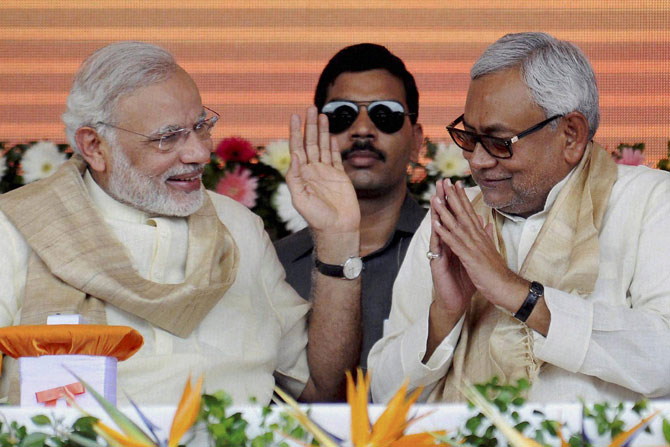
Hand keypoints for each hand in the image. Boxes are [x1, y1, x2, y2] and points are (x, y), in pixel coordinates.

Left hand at [285, 107, 359, 235]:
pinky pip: (335, 157)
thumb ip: (295, 178)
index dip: (295, 131)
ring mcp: (326, 173)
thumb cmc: (317, 218)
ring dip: (321, 131)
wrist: (337, 229)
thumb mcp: (300, 199)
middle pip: (310, 142)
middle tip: (310, 108)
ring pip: (323, 146)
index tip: (295, 116)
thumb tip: (294, 155)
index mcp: (301, 174)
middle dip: (310, 125)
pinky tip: (330, 135)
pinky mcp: (339, 176)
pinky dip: (333, 145)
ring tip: (322, 114)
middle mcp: (312, 171)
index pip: (296, 148)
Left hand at [432, 179, 526, 307]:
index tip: (456, 184)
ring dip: (445, 211)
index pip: (470, 212)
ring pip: (456, 224)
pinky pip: (454, 242)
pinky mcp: (469, 257)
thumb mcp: (492, 250)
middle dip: (453, 197)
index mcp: (481, 235)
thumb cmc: (498, 271)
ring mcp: (473, 246)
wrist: (506, 287)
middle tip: (444, 181)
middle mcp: (477, 236)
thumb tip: (485, 223)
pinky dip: (444, 232)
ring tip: (435, 198)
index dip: (462, 197)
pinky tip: (435, 224)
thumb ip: (487, 236)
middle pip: (463, 213)